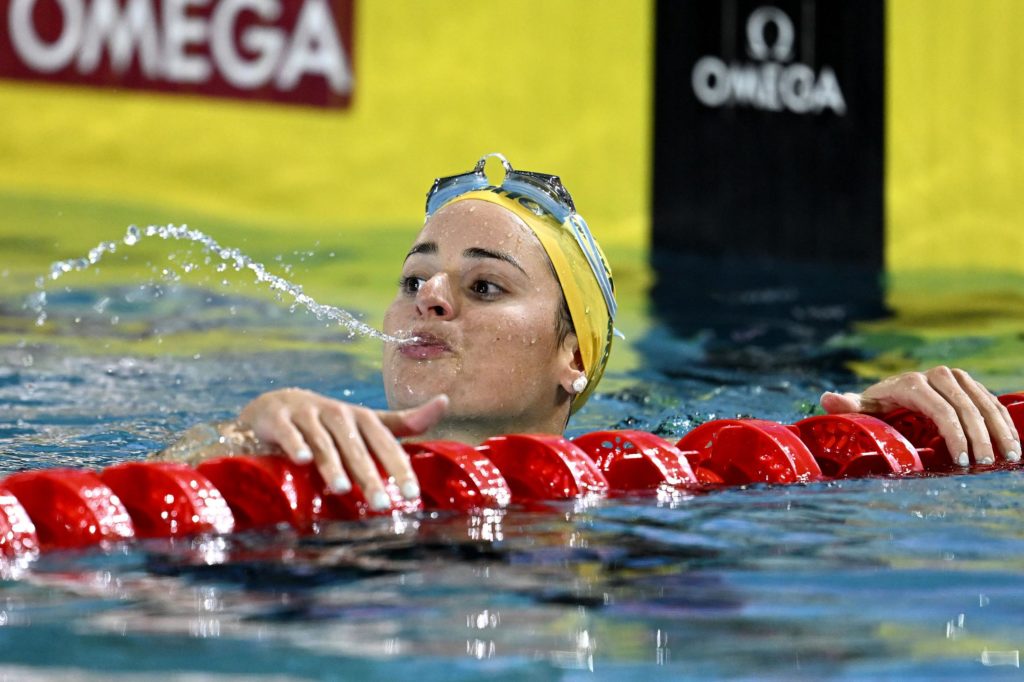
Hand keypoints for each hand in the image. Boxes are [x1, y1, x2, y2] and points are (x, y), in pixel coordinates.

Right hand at [238, 389, 447, 508]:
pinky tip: (302, 460)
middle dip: (369, 475)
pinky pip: (289, 432)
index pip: (385, 443)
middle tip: (381, 503)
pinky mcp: (278, 418)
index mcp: (361, 418)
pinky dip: (295, 445)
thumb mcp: (365, 422)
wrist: (275, 408)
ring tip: (342, 489)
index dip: (399, 467)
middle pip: (357, 447)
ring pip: (323, 442)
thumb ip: (402, 422)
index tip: (412, 493)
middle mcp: (337, 414)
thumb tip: (443, 402)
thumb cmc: (329, 422)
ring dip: (333, 465)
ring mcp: (307, 414)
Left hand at [820, 366, 1020, 466]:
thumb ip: (849, 407)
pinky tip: (1012, 443)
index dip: (956, 437)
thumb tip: (828, 399)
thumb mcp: (862, 410)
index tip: (963, 462)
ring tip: (1008, 457)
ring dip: (999, 430)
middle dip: (980, 438)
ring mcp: (954, 377)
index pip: (942, 411)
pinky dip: (1002, 422)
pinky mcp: (967, 383)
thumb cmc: (875, 408)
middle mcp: (936, 375)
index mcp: (911, 383)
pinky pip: (990, 401)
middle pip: (966, 409)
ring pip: (983, 403)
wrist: (890, 394)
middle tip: (988, 464)